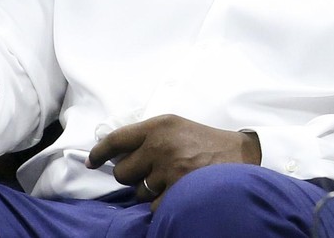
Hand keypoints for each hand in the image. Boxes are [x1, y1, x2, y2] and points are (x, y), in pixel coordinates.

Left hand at [86, 114, 261, 209]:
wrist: (242, 155)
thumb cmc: (207, 142)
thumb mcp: (176, 127)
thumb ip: (148, 136)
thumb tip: (116, 154)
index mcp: (158, 126)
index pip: (116, 139)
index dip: (99, 152)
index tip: (91, 161)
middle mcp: (160, 146)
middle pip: (123, 172)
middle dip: (132, 177)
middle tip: (149, 174)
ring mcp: (170, 170)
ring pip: (139, 192)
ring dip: (150, 192)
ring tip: (170, 181)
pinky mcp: (179, 190)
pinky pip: (155, 206)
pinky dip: (164, 204)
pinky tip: (178, 193)